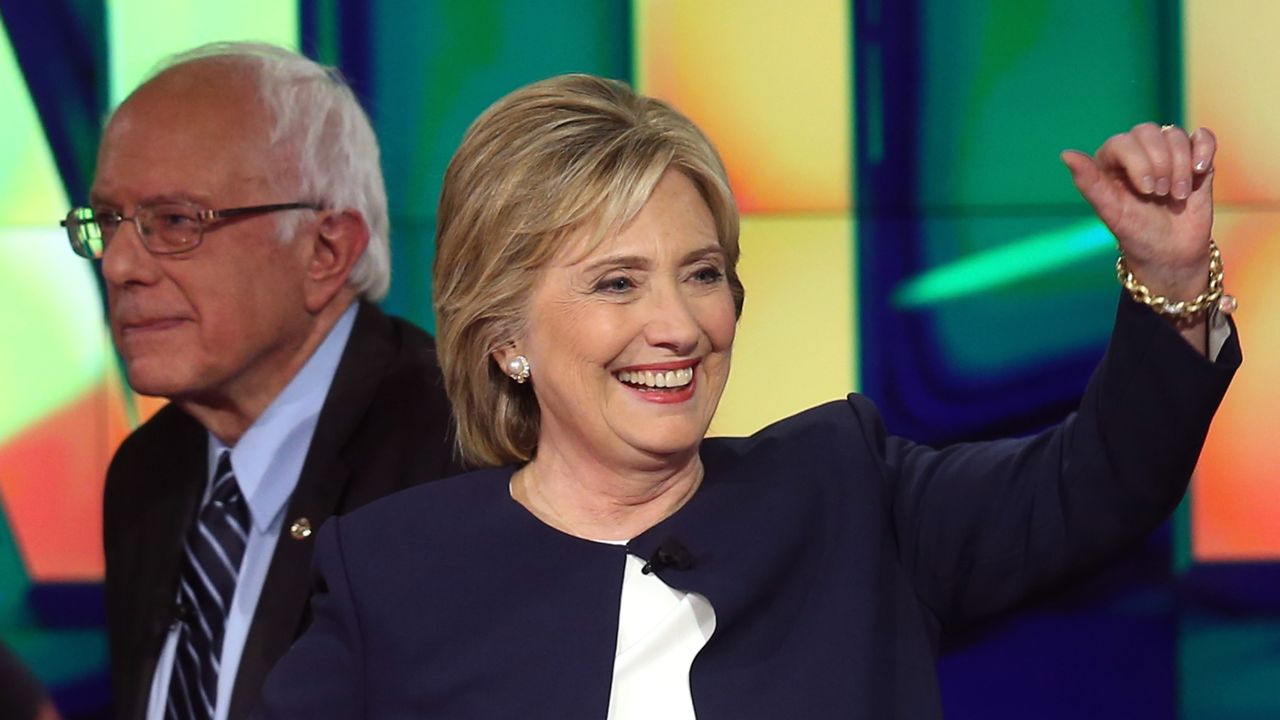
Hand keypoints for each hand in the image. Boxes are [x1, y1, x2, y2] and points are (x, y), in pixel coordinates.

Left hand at [1061, 122, 1215, 300]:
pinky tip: (1200, 172)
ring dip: (1180, 166)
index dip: (1139, 162)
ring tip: (1176, 195)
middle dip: (1160, 164)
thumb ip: (1089, 183)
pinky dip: (1204, 150)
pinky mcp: (1194, 159)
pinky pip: (1202, 136)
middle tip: (1160, 194)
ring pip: (1174, 135)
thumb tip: (1065, 154)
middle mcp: (1137, 153)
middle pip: (1149, 132)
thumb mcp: (1111, 212)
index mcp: (1110, 162)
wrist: (1172, 253)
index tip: (1146, 191)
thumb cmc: (1136, 234)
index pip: (1122, 141)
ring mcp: (1167, 154)